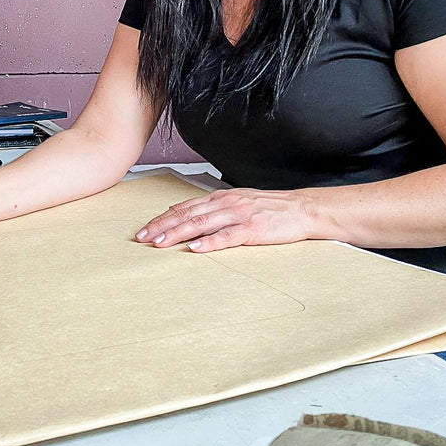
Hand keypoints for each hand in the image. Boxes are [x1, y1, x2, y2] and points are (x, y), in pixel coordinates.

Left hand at [133, 188, 314, 252]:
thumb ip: (214, 209)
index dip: (162, 218)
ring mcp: (239, 215)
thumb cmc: (270, 208)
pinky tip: (195, 248)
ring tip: (160, 242)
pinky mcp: (253, 229)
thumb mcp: (238, 203)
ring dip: (178, 233)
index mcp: (220, 198)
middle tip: (142, 238)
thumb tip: (187, 216)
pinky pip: (228, 236)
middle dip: (161, 226)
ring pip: (201, 223)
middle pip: (186, 214)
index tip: (144, 229)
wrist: (303, 209)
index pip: (184, 207)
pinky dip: (209, 242)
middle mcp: (226, 203)